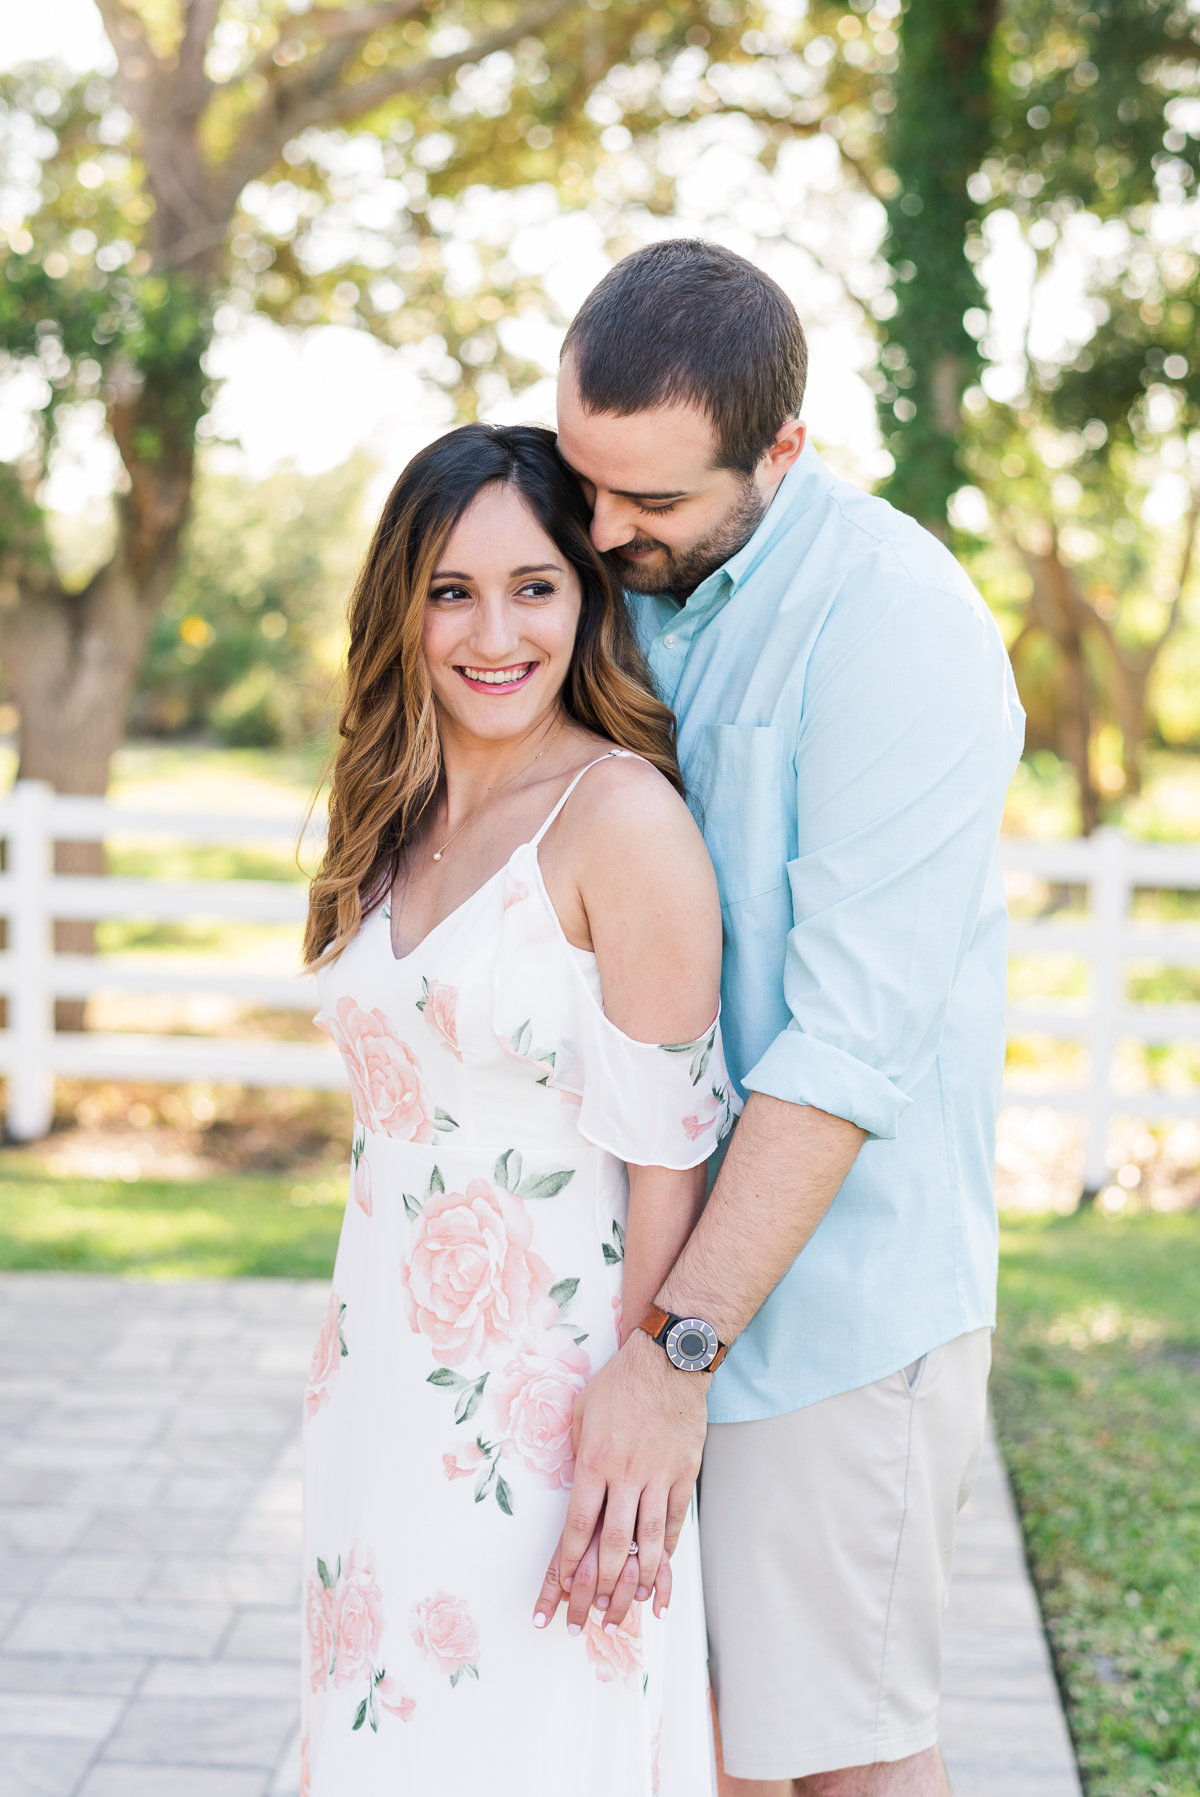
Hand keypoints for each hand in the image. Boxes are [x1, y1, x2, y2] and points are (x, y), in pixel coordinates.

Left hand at [531, 1329, 706, 1631]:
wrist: (668, 1362)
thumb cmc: (619, 1385)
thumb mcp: (582, 1415)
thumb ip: (578, 1458)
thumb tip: (576, 1495)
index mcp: (594, 1463)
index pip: (576, 1530)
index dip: (564, 1571)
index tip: (554, 1600)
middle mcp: (625, 1476)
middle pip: (610, 1548)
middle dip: (595, 1592)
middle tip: (585, 1623)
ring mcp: (658, 1478)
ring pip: (646, 1543)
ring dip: (634, 1584)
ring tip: (623, 1615)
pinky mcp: (683, 1475)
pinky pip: (674, 1523)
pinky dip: (666, 1555)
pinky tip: (659, 1579)